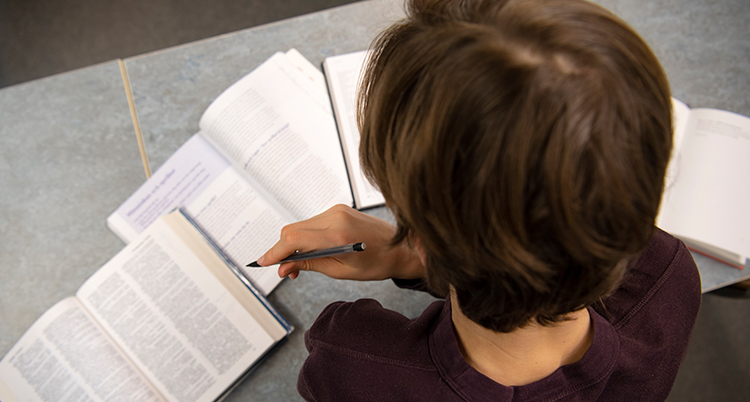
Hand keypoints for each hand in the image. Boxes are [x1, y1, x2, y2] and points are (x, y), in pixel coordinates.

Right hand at [257, 204, 424, 280]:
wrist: (401, 247)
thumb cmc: (376, 263)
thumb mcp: (340, 271)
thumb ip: (309, 265)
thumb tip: (284, 267)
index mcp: (338, 235)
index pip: (294, 239)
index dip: (275, 251)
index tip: (263, 263)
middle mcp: (335, 216)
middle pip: (292, 230)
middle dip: (282, 250)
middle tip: (286, 271)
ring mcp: (337, 210)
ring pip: (300, 226)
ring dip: (294, 244)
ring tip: (300, 265)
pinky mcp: (338, 209)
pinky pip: (312, 222)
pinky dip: (306, 237)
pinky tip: (312, 251)